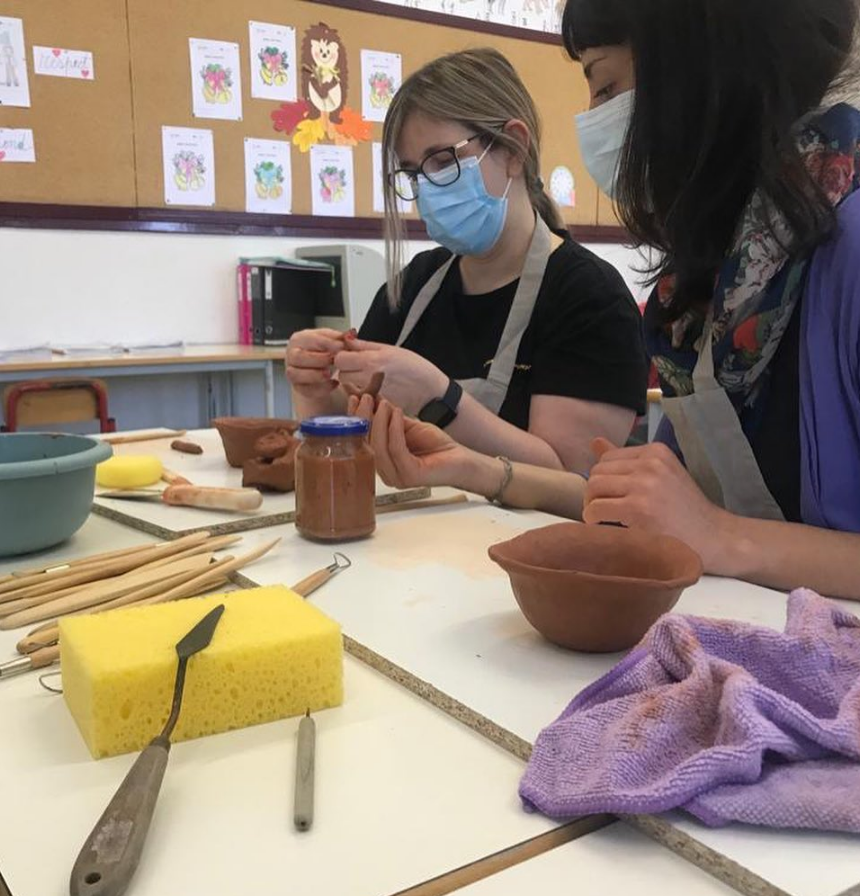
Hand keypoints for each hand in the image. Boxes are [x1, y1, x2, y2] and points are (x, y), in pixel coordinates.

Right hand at [285, 328, 346, 399]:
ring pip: (296, 374)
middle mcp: (292, 355)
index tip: (341, 346)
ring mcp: (293, 372)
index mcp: (299, 339)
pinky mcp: (299, 387)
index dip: (327, 343)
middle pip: (298, 356)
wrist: (320, 367)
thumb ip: (342, 338)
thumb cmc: (324, 351)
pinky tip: (333, 383)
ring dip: (315, 374)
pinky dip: (321, 388)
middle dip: (319, 359)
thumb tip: (351, 334)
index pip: (310, 339)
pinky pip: (306, 390)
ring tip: (330, 374)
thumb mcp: (333, 341)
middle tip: (334, 361)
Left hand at [334, 338, 447, 415]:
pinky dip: (363, 394)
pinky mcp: (375, 405)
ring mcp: (370, 393)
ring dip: (353, 384)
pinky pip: (360, 398)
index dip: (342, 356)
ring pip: (348, 388)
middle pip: (341, 375)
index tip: (349, 355)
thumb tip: (347, 340)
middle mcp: (369, 378)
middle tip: (357, 367)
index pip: (340, 359)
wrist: (431, 392)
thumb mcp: (391, 349)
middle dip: (346, 371)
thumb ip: (365, 346)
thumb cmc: (416, 368)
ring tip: (368, 379)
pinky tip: (376, 390)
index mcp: (372, 360)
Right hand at [356, 398, 469, 488]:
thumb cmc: (436, 446)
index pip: (362, 440)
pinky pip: (396, 449)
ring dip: (379, 421)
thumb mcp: (407, 426)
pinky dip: (395, 429)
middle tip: (366, 398)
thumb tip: (372, 397)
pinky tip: (398, 413)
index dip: (356, 419)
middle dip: (365, 418)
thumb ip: (389, 416)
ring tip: (383, 404)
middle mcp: (386, 472)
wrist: (460, 459)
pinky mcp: (410, 475)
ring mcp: (397, 477)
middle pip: (367, 444)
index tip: (355, 398)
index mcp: (382, 461)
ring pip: (379, 447)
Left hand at [583, 438, 732, 571]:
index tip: (610, 497)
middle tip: (602, 511)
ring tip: (602, 519)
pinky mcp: (639, 509)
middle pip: (597, 472)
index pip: (608, 458)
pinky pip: (596, 508)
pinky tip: (603, 527)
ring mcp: (645, 485)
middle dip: (594, 493)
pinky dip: (592, 519)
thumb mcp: (662, 475)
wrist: (715, 538)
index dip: (603, 479)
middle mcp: (650, 463)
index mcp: (656, 451)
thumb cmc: (687, 510)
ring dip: (590, 505)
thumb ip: (629, 461)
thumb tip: (595, 442)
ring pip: (593, 488)